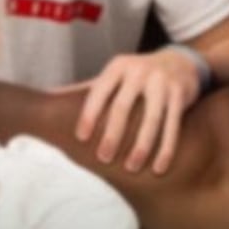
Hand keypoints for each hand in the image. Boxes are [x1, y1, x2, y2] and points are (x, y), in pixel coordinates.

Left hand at [71, 47, 204, 173]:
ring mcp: (162, 82)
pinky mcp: (181, 94)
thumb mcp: (113, 75)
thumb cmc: (137, 75)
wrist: (180, 61)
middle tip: (104, 159)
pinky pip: (173, 125)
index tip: (81, 138)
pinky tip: (159, 167)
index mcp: (118, 67)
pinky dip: (166, 148)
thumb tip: (48, 97)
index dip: (88, 114)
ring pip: (151, 119)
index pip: (99, 91)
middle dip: (113, 134)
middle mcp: (139, 71)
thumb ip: (85, 88)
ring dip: (141, 146)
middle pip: (123, 106)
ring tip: (132, 168)